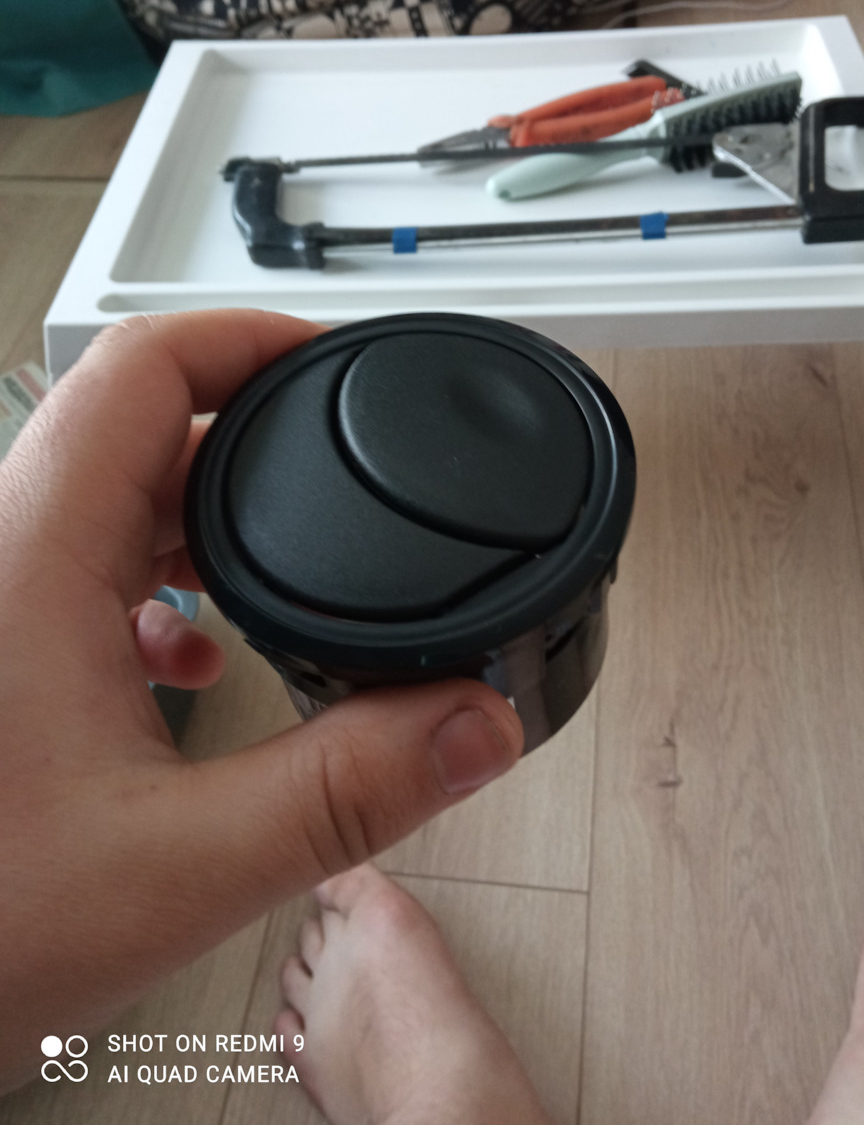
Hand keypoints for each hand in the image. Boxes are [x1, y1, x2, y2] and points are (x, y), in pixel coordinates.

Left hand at [0, 311, 522, 1091]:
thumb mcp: (177, 866)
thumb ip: (344, 791)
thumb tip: (474, 724)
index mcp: (31, 560)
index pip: (138, 370)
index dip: (245, 339)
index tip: (330, 359)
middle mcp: (1, 554)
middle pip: (134, 423)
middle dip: (250, 435)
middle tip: (339, 466)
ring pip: (104, 492)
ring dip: (200, 510)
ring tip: (282, 562)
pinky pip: (76, 558)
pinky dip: (152, 576)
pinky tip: (192, 653)